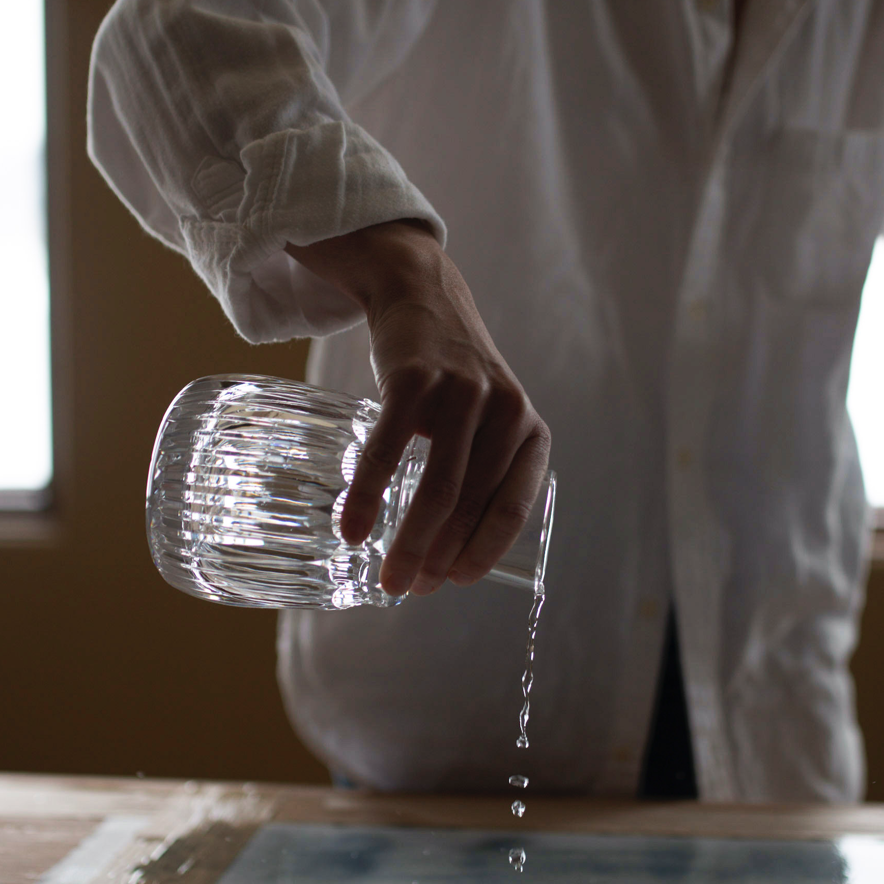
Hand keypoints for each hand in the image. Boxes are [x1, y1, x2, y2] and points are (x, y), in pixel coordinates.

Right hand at [286, 220, 550, 596]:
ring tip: (388, 576)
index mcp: (529, 430)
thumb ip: (481, 471)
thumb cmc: (452, 375)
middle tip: (408, 589)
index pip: (513, 505)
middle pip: (470, 504)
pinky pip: (388, 452)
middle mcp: (505, 412)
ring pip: (437, 488)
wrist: (422, 294)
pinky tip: (353, 528)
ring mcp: (462, 395)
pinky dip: (369, 496)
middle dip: (438, 557)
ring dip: (409, 541)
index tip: (455, 583)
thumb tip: (445, 555)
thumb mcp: (488, 417)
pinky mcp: (415, 382)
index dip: (484, 551)